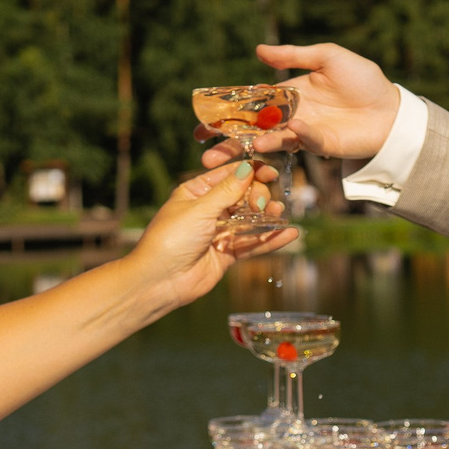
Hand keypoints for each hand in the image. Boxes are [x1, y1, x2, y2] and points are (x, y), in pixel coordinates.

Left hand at [125, 163, 295, 311]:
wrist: (159, 281)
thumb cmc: (171, 239)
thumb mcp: (200, 209)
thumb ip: (228, 191)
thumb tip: (248, 168)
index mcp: (196, 192)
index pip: (229, 176)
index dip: (250, 172)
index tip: (270, 172)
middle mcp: (209, 210)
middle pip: (243, 197)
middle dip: (257, 197)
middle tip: (261, 206)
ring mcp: (219, 232)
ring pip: (251, 220)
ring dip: (268, 217)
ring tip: (280, 214)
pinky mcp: (227, 254)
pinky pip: (253, 244)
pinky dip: (271, 239)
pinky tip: (290, 234)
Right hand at [197, 42, 400, 165]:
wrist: (391, 107)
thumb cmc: (363, 79)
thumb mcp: (328, 57)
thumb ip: (293, 55)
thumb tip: (258, 50)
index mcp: (289, 93)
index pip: (252, 103)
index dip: (228, 111)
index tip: (203, 120)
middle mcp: (292, 115)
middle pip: (254, 129)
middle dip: (229, 141)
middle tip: (205, 153)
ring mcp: (306, 132)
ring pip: (273, 140)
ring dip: (255, 145)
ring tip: (240, 150)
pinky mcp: (323, 144)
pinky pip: (305, 141)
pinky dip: (298, 136)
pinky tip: (294, 130)